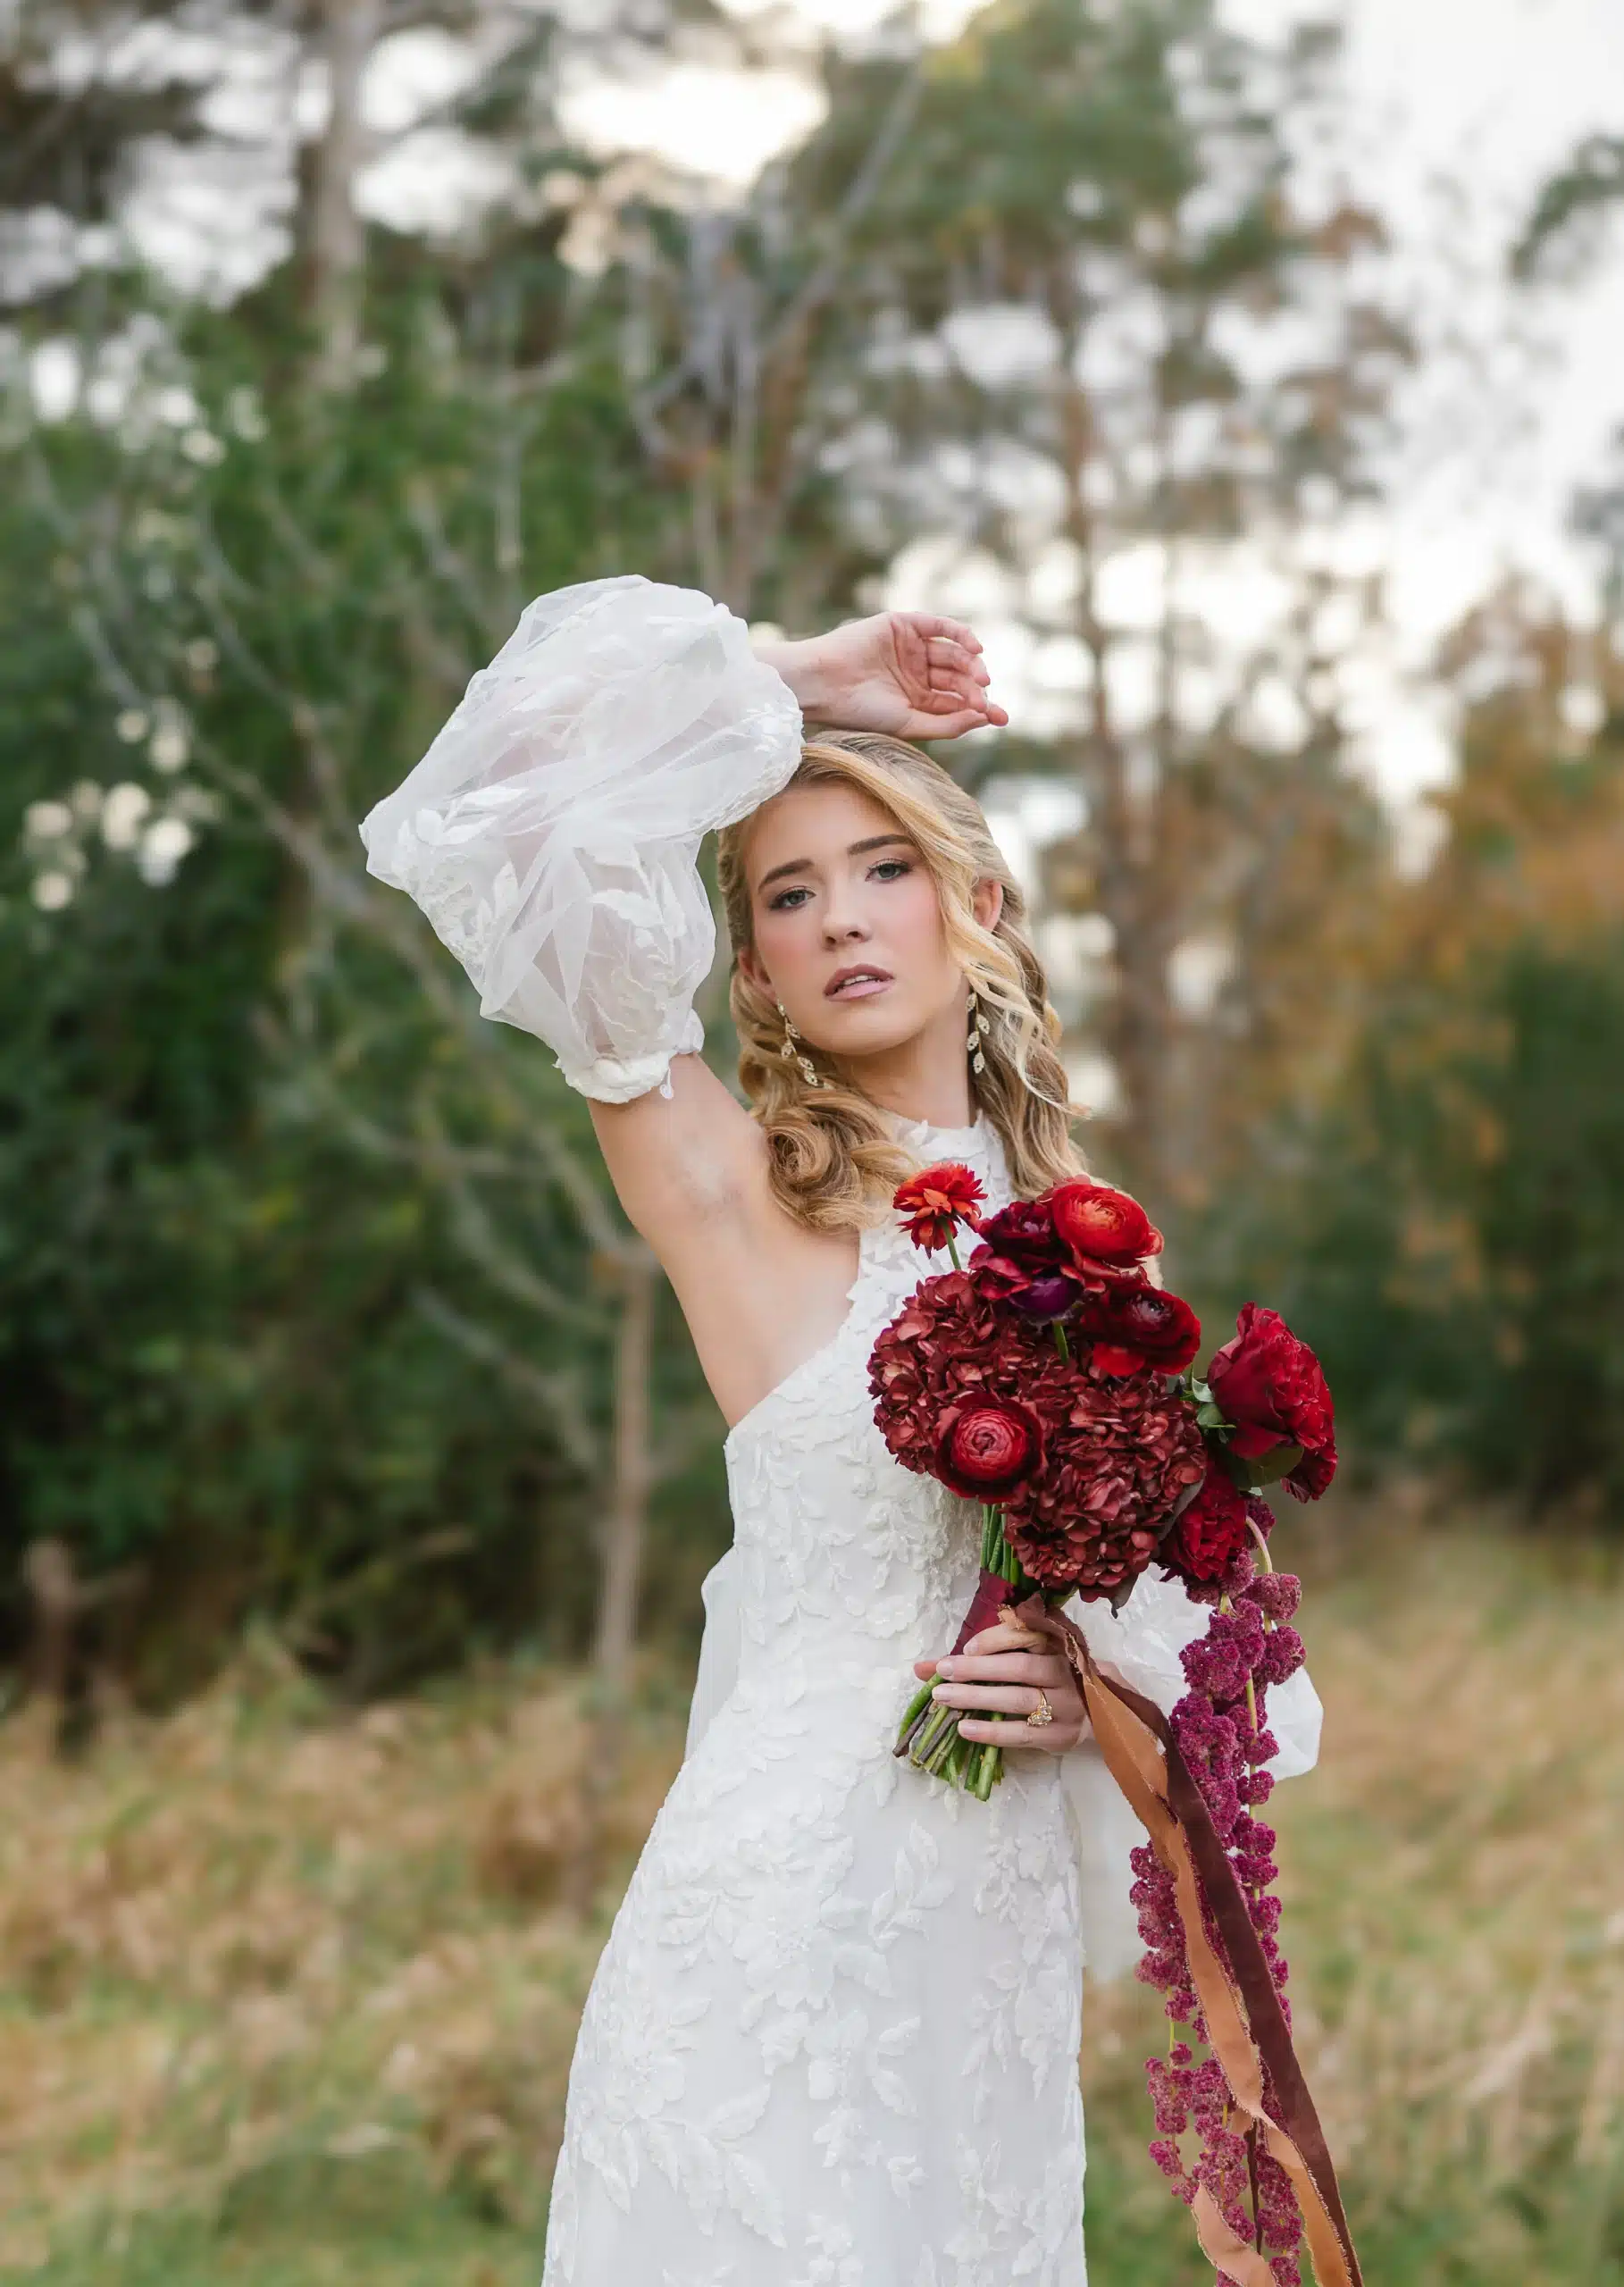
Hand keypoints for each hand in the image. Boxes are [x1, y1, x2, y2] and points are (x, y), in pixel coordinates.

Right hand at [757, 612, 1008, 740]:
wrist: (825, 684)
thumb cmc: (860, 711)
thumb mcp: (909, 723)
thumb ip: (947, 723)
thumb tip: (984, 718)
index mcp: (917, 699)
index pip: (957, 702)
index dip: (981, 709)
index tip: (1000, 718)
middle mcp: (917, 672)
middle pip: (959, 678)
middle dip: (977, 688)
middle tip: (986, 699)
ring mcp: (911, 647)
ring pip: (952, 654)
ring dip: (970, 664)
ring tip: (980, 678)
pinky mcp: (903, 625)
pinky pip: (939, 626)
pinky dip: (959, 634)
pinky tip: (974, 649)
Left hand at [911, 1617, 1088, 1754]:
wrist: (1096, 1712)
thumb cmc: (1046, 1678)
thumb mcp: (1021, 1658)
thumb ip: (976, 1659)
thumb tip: (922, 1667)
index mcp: (1055, 1644)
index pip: (1026, 1634)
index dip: (996, 1639)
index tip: (967, 1646)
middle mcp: (1063, 1671)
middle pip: (1019, 1667)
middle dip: (977, 1668)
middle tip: (943, 1671)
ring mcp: (1064, 1705)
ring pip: (1019, 1698)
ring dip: (978, 1697)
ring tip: (943, 1698)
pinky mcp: (1059, 1735)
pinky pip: (1022, 1733)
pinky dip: (992, 1731)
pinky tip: (964, 1728)